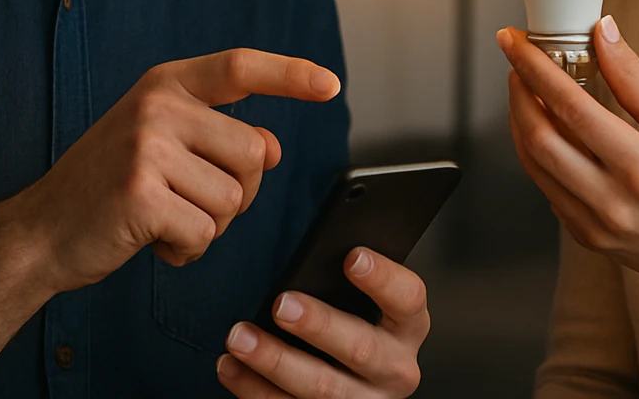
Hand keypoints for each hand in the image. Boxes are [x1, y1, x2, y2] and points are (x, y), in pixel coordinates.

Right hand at [8, 48, 341, 293]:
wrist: (38, 233)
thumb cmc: (107, 189)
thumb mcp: (161, 145)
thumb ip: (215, 136)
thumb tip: (272, 148)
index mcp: (164, 86)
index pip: (240, 67)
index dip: (289, 74)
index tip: (330, 84)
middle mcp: (156, 107)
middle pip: (253, 155)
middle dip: (235, 193)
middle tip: (186, 201)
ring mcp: (147, 148)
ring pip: (233, 200)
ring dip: (207, 225)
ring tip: (161, 218)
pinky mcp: (141, 195)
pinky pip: (205, 232)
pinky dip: (187, 249)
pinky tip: (151, 239)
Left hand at [216, 247, 427, 397]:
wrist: (354, 384)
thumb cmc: (353, 327)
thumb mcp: (362, 305)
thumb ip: (345, 284)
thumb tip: (312, 253)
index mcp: (407, 328)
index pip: (408, 299)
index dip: (383, 278)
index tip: (353, 257)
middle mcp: (394, 370)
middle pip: (361, 349)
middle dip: (318, 325)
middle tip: (282, 304)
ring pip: (321, 388)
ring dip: (275, 360)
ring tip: (239, 336)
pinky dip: (254, 389)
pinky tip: (230, 366)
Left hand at [500, 17, 638, 293]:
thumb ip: (634, 80)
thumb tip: (604, 33)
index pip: (572, 107)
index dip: (536, 69)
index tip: (516, 42)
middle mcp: (611, 198)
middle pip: (539, 138)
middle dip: (518, 93)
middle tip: (517, 64)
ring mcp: (592, 222)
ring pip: (534, 164)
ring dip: (520, 122)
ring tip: (525, 92)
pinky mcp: (581, 235)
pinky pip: (545, 187)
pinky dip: (536, 153)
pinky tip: (545, 130)